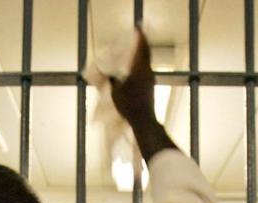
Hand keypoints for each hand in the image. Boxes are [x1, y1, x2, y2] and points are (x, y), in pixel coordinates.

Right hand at [109, 28, 176, 161]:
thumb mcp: (115, 91)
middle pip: (145, 54)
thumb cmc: (129, 104)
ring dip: (141, 56)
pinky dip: (140, 66)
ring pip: (146, 63)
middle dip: (142, 45)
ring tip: (136, 51)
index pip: (141, 48)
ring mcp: (150, 80)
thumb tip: (106, 74)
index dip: (141, 37)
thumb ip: (111, 80)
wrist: (143, 120)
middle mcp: (147, 71)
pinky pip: (145, 71)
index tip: (139, 28)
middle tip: (138, 37)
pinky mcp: (150, 87)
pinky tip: (136, 69)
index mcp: (139, 68)